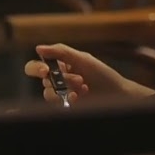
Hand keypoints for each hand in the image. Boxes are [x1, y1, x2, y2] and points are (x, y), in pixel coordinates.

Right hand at [22, 43, 153, 105]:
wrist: (118, 94)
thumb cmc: (103, 74)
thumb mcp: (83, 59)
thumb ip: (61, 52)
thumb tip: (38, 48)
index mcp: (59, 66)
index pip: (37, 66)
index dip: (36, 68)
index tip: (46, 70)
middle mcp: (58, 80)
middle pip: (42, 80)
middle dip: (57, 79)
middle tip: (74, 78)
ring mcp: (62, 95)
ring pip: (48, 93)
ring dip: (65, 88)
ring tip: (83, 85)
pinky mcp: (66, 106)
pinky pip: (57, 104)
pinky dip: (68, 98)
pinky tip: (81, 95)